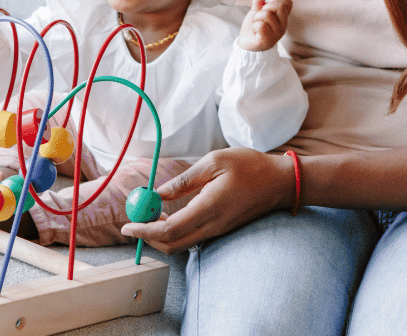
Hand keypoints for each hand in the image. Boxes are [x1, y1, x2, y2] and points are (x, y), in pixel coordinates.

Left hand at [120, 147, 293, 253]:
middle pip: (171, 244)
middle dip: (148, 237)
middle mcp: (212, 226)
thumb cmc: (249, 166)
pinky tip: (169, 214)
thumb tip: (157, 192)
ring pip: (181, 244)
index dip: (144, 231)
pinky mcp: (221, 230)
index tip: (126, 225)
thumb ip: (184, 181)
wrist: (280, 182)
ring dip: (161, 235)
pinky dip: (175, 232)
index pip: (168, 230)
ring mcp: (218, 231)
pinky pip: (192, 238)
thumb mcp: (213, 162)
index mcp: (208, 209)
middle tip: (133, 222)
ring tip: (149, 214)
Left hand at [236, 0, 291, 51]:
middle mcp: (282, 26)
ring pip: (267, 14)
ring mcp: (276, 34)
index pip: (287, 2)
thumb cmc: (255, 28)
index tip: (267, 6)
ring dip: (256, 17)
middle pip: (280, 6)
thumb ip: (258, 4)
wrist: (247, 46)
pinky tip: (255, 31)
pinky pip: (261, 25)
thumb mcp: (257, 12)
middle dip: (265, 7)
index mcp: (282, 18)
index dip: (275, 0)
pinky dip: (255, 26)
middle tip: (260, 16)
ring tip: (256, 24)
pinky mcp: (267, 41)